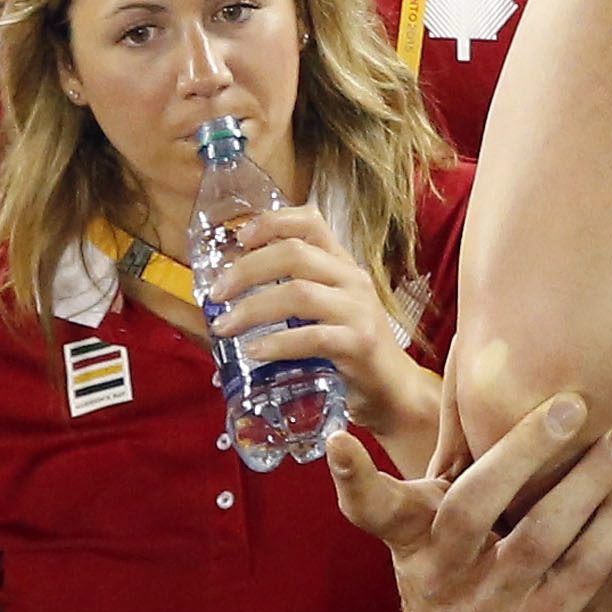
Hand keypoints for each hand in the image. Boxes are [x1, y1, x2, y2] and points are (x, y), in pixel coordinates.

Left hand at [197, 194, 440, 461]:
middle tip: (216, 293)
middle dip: (247, 270)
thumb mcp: (325, 311)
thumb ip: (292, 296)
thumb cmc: (350, 349)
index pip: (311, 222)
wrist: (394, 389)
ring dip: (253, 308)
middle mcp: (352, 278)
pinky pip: (313, 336)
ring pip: (299, 292)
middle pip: (295, 254)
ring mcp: (358, 310)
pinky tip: (255, 352)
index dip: (272, 222)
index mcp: (341, 265)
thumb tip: (230, 295)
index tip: (238, 237)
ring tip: (225, 326)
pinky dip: (279, 343)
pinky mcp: (360, 343)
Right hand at [339, 391, 611, 611]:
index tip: (339, 440)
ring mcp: (488, 608)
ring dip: (589, 482)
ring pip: (540, 537)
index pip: (372, 509)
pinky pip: (580, 571)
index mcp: (410, 543)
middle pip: (472, 506)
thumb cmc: (455, 578)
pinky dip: (611, 525)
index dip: (353, 477)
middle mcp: (441, 575)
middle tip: (570, 404)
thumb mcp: (431, 534)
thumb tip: (467, 355)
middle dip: (521, 452)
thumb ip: (448, 459)